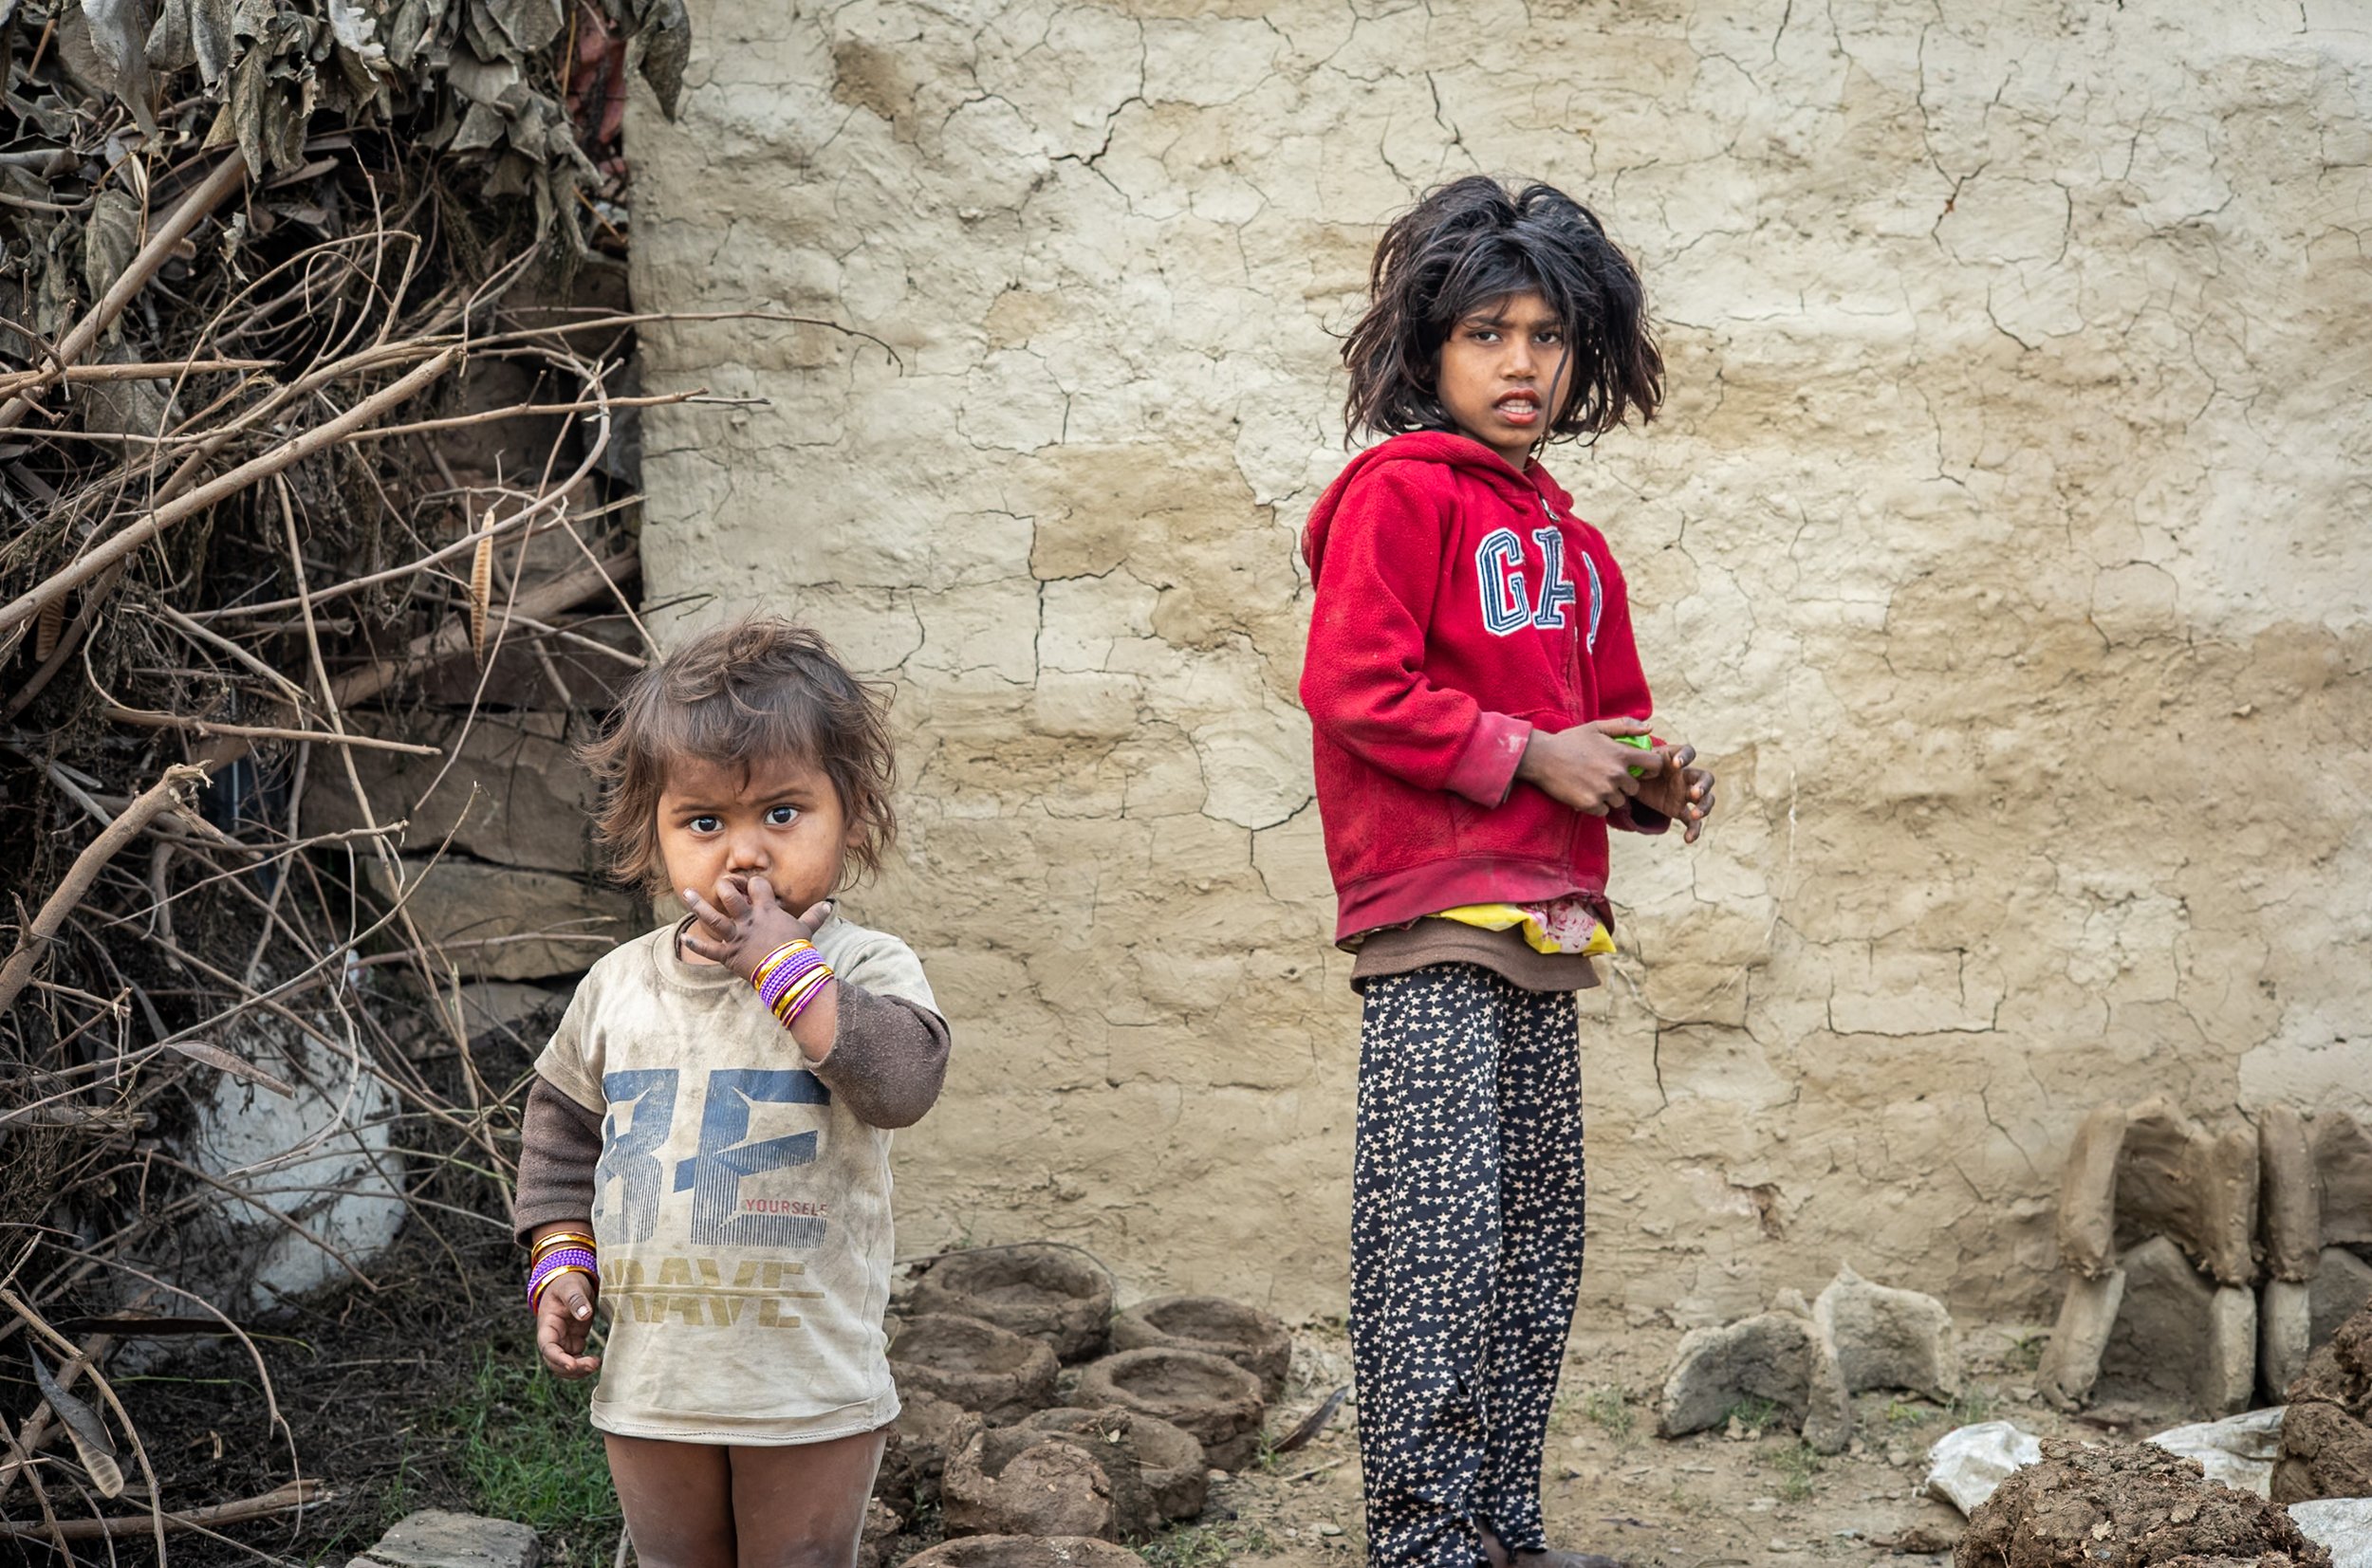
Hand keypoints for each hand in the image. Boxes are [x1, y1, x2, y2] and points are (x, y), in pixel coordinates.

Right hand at [535, 1268, 599, 1378]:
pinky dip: (584, 1366)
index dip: (557, 1358)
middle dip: (571, 1368)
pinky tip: (596, 1362)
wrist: (570, 1283)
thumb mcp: (571, 1287)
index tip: (571, 1365)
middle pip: (555, 1362)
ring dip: (578, 1370)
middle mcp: (552, 1337)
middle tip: (592, 1364)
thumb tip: (585, 1315)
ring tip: (596, 1364)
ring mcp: (563, 1341)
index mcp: (547, 1325)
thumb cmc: (567, 1283)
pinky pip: (576, 1360)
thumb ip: (576, 1299)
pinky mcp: (574, 1342)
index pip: (547, 1347)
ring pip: (565, 1365)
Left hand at [679, 875, 830, 983]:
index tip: (752, 884)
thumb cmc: (799, 950)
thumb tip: (830, 905)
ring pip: (712, 917)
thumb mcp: (807, 930)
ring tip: (686, 892)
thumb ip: (815, 915)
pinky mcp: (729, 955)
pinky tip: (683, 938)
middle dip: (724, 887)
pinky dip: (696, 945)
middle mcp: (748, 919)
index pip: (757, 885)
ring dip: (698, 905)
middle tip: (720, 885)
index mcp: (767, 910)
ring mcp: (737, 936)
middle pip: (730, 895)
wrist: (790, 973)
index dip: (754, 882)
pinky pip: (709, 949)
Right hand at [1515, 717, 1668, 815]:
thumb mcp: (1597, 727)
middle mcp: (1616, 774)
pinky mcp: (1591, 804)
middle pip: (1635, 789)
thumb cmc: (1569, 741)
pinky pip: (1604, 811)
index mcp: (1621, 754)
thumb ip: (1625, 726)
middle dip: (1624, 785)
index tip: (1640, 770)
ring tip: (1591, 784)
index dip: (1651, 769)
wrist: (1541, 758)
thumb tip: (1650, 728)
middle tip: (1605, 777)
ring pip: (1619, 801)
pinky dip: (1596, 805)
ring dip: (1609, 796)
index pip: (1654, 765)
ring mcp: (1604, 791)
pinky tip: (1584, 792)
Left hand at [1632, 746, 1716, 842]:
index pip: (1688, 752)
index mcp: (1674, 757)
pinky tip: (1689, 839)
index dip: (1685, 756)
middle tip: (1696, 792)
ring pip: (1706, 799)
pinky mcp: (1680, 810)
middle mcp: (1685, 775)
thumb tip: (1646, 769)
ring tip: (1696, 814)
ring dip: (1705, 807)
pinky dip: (1693, 830)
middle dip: (1704, 785)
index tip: (1677, 764)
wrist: (1631, 782)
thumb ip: (1641, 762)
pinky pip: (1692, 821)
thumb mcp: (1636, 760)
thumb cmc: (1636, 766)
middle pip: (1705, 778)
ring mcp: (1685, 793)